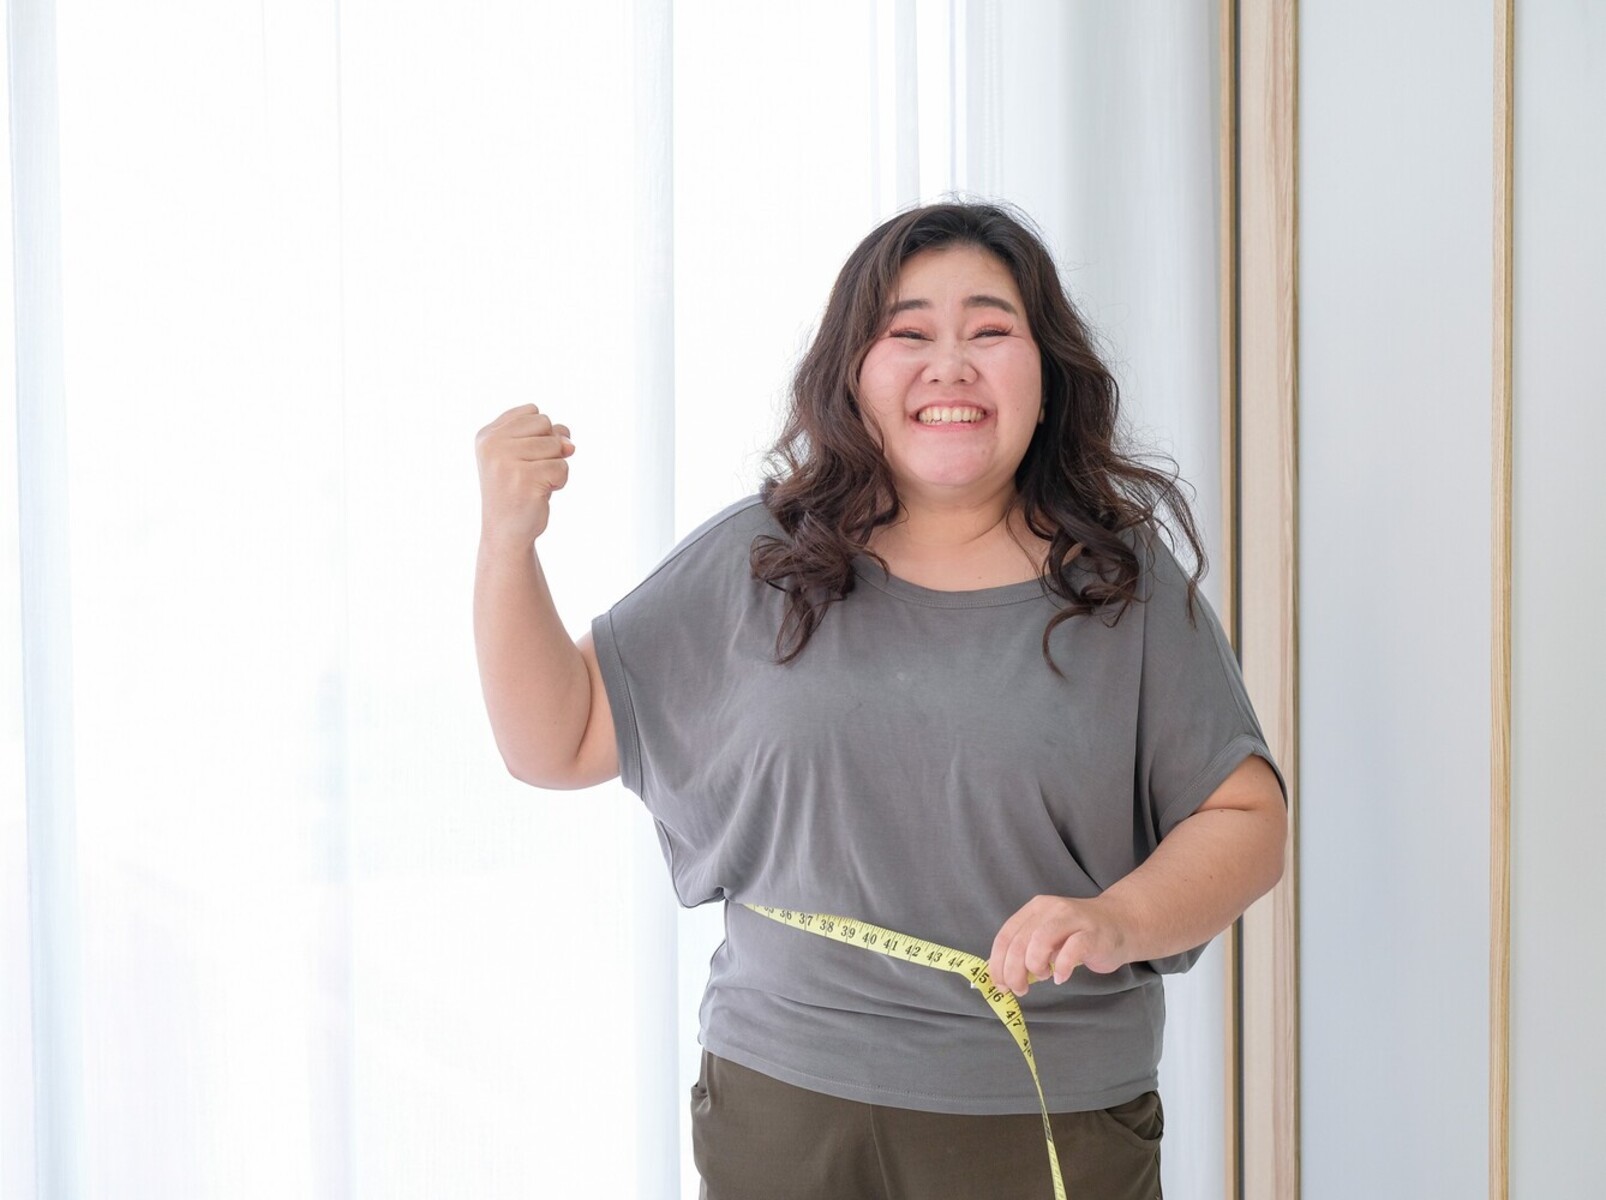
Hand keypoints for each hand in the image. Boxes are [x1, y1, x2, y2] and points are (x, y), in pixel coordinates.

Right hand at [474, 404, 574, 546]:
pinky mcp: (525, 478)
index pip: (533, 412)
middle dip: (549, 449)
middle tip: (530, 472)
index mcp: (487, 435)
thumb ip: (547, 435)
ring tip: (534, 483)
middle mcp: (492, 444)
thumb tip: (569, 443)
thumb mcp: (527, 454)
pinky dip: (559, 482)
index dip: (540, 434)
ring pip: (556, 445)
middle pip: (546, 424)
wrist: (506, 531)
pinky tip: (539, 493)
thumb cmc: (518, 489)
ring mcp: (506, 460)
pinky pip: (562, 467)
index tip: (524, 457)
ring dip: (554, 466)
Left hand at [987, 895, 1131, 995]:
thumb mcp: (1047, 937)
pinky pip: (1072, 950)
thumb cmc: (1079, 935)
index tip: (1000, 985)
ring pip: (1041, 941)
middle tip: (1019, 989)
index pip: (1006, 935)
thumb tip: (999, 974)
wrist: (1121, 923)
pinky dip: (1062, 967)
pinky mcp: (1092, 933)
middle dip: (1013, 971)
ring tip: (1043, 976)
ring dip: (1035, 966)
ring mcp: (1073, 918)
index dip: (998, 963)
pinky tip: (1061, 977)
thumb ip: (1025, 950)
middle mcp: (1051, 909)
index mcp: (1035, 909)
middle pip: (1020, 942)